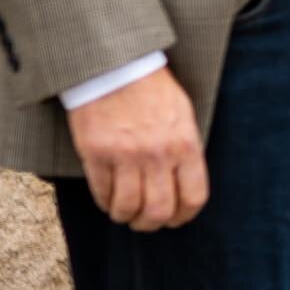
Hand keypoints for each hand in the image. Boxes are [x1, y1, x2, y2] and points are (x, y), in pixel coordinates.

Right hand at [66, 66, 208, 231]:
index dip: (184, 216)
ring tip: (124, 212)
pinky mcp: (96, 153)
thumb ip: (186, 150)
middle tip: (144, 222)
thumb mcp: (183, 115)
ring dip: (125, 216)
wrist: (116, 65)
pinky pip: (102, 193)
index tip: (175, 219)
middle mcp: (157, 154)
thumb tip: (185, 185)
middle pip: (158, 211)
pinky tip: (107, 198)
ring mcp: (125, 155)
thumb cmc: (152, 89)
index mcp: (185, 144)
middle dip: (151, 224)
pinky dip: (105, 202)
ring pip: (127, 208)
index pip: (193, 197)